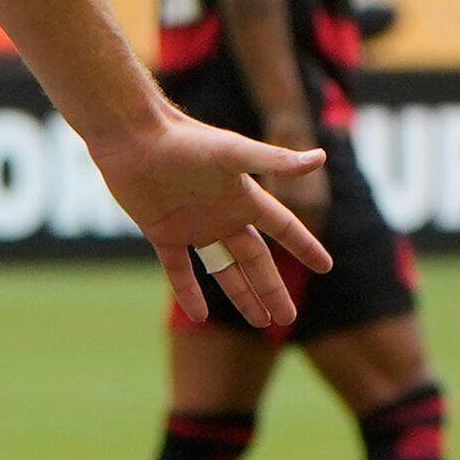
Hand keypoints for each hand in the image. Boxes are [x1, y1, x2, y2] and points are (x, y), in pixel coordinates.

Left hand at [90, 110, 332, 333]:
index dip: (304, 247)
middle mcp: (223, 215)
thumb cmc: (185, 140)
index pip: (284, 228)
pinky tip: (199, 316)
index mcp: (244, 198)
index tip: (326, 267)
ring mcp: (194, 227)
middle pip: (256, 260)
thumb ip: (274, 160)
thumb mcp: (233, 152)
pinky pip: (180, 271)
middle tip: (288, 318)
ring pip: (224, 270)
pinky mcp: (163, 234)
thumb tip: (320, 158)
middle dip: (272, 289)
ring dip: (241, 295)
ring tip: (260, 322)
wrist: (133, 137)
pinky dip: (188, 293)